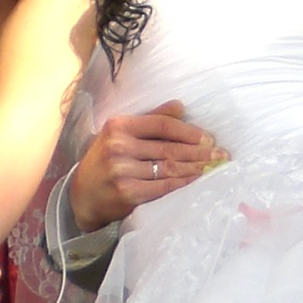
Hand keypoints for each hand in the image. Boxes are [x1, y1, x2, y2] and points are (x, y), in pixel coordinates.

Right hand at [67, 102, 219, 230]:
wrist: (82, 196)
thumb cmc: (105, 161)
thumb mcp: (120, 134)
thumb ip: (151, 120)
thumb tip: (180, 106)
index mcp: (118, 126)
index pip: (161, 125)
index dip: (188, 131)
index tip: (208, 138)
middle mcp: (118, 147)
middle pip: (168, 147)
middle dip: (199, 151)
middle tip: (220, 154)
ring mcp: (122, 171)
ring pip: (169, 167)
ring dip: (196, 167)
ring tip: (214, 166)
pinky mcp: (127, 193)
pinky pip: (163, 186)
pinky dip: (183, 183)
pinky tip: (197, 180)